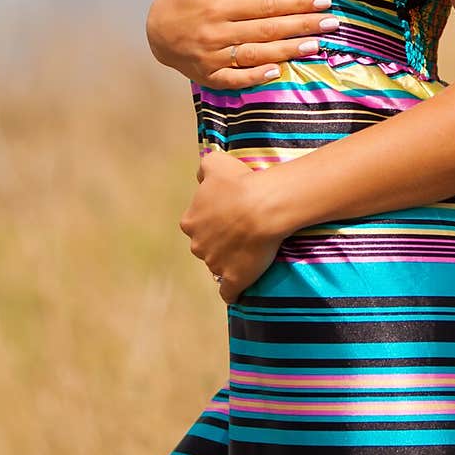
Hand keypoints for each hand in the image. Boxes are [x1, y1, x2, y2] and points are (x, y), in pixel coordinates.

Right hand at [144, 0, 336, 87]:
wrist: (157, 31)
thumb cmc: (189, 0)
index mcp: (220, 6)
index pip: (266, 4)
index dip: (296, 3)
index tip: (322, 1)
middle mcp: (219, 32)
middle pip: (268, 29)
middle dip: (302, 25)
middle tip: (331, 22)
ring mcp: (215, 57)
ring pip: (257, 54)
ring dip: (289, 50)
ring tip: (316, 44)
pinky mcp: (211, 76)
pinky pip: (236, 79)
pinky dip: (256, 75)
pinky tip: (279, 70)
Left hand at [179, 147, 284, 304]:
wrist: (263, 207)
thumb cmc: (240, 182)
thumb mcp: (216, 162)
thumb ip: (203, 168)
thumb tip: (200, 177)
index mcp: (190, 221)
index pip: (196, 223)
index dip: (212, 219)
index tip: (229, 213)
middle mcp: (198, 245)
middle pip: (205, 246)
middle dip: (218, 240)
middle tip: (240, 229)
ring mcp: (214, 265)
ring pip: (217, 265)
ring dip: (229, 260)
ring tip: (250, 249)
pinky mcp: (233, 280)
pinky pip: (228, 292)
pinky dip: (233, 290)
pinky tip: (240, 286)